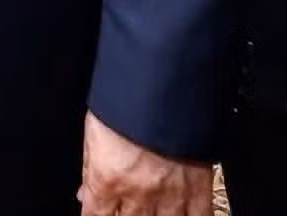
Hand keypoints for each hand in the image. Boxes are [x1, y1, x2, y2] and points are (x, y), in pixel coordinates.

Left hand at [77, 112, 212, 215]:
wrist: (164, 83)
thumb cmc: (124, 102)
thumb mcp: (94, 134)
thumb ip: (90, 170)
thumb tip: (86, 194)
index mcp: (107, 179)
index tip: (96, 213)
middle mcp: (138, 193)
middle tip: (125, 208)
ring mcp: (171, 195)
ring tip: (149, 211)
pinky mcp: (200, 189)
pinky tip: (179, 215)